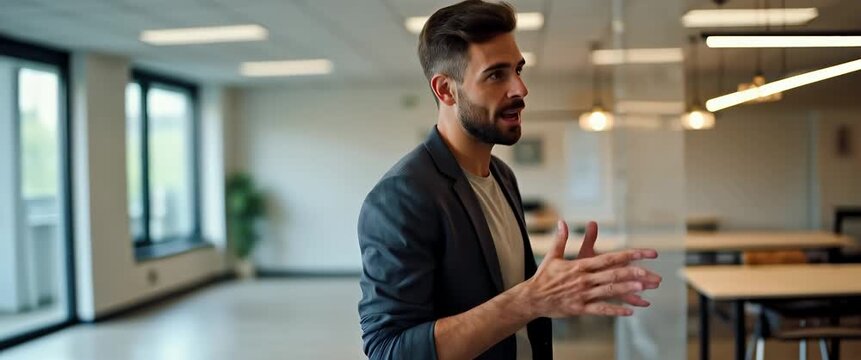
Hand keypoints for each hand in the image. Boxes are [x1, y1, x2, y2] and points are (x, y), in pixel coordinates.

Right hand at [522, 220, 661, 317]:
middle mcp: (584, 279)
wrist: (532, 298)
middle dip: (632, 273)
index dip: (628, 255)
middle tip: (649, 273)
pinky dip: (615, 310)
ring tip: (643, 288)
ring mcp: (583, 294)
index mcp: (580, 265)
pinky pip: (600, 309)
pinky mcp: (580, 308)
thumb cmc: (544, 277)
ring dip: (626, 290)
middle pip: (612, 274)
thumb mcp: (552, 256)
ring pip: (609, 291)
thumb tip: (562, 222)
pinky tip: (628, 311)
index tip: (643, 253)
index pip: (608, 258)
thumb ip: (561, 239)